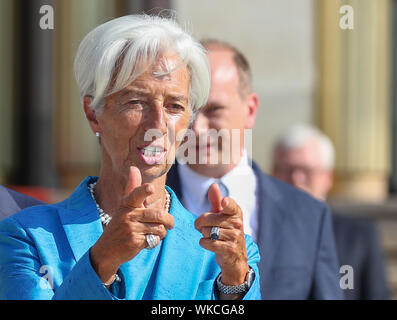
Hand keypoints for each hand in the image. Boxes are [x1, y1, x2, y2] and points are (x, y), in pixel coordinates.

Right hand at [90, 166, 173, 284]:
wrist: (106, 250)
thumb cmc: (119, 225)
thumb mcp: (124, 206)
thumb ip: (132, 188)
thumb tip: (133, 168)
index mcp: (127, 204)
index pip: (136, 194)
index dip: (144, 191)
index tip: (151, 188)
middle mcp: (128, 215)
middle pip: (158, 214)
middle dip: (169, 220)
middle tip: (170, 224)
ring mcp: (131, 229)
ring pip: (159, 228)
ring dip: (162, 232)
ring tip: (156, 233)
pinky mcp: (134, 242)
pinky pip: (155, 239)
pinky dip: (155, 241)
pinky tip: (148, 241)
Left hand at [194, 183, 248, 285]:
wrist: (235, 256)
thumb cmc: (226, 231)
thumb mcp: (221, 215)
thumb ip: (216, 200)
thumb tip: (214, 185)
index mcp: (235, 212)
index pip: (230, 205)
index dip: (226, 203)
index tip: (224, 202)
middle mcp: (237, 223)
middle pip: (207, 218)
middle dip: (201, 224)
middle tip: (206, 227)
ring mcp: (234, 237)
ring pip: (206, 231)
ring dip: (204, 235)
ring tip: (212, 237)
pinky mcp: (229, 249)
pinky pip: (207, 243)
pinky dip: (204, 243)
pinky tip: (210, 244)